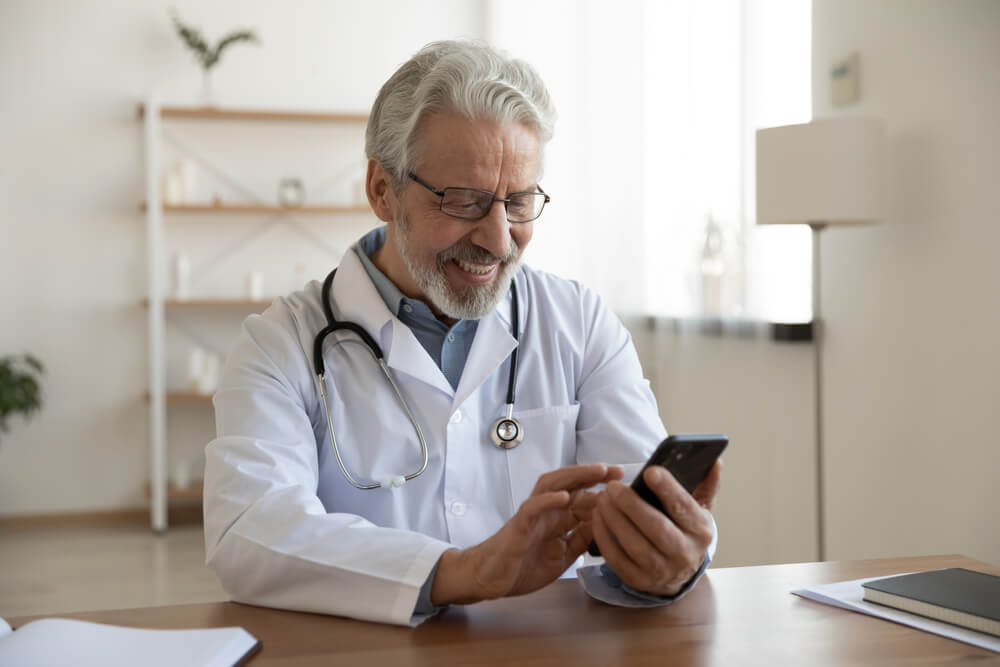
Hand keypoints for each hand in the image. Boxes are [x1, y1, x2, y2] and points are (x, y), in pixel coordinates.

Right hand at [432, 463, 622, 604]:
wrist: (491, 578)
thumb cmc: (523, 565)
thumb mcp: (562, 555)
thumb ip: (580, 539)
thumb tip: (605, 526)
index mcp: (558, 518)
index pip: (582, 497)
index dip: (603, 490)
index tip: (626, 485)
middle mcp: (546, 511)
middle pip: (570, 484)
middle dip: (593, 475)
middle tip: (618, 470)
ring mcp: (532, 516)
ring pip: (552, 486)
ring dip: (574, 477)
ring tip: (596, 472)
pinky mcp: (518, 526)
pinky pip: (532, 508)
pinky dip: (548, 500)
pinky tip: (564, 496)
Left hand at [591, 460, 721, 595]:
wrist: (679, 574)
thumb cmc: (686, 531)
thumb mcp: (700, 509)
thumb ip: (707, 484)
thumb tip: (715, 462)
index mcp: (700, 531)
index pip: (683, 507)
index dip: (667, 489)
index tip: (650, 471)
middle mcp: (684, 553)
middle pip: (656, 527)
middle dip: (631, 504)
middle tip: (613, 486)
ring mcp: (661, 570)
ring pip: (634, 543)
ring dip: (614, 518)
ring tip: (602, 498)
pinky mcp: (638, 580)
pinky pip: (616, 557)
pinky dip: (604, 536)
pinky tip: (598, 517)